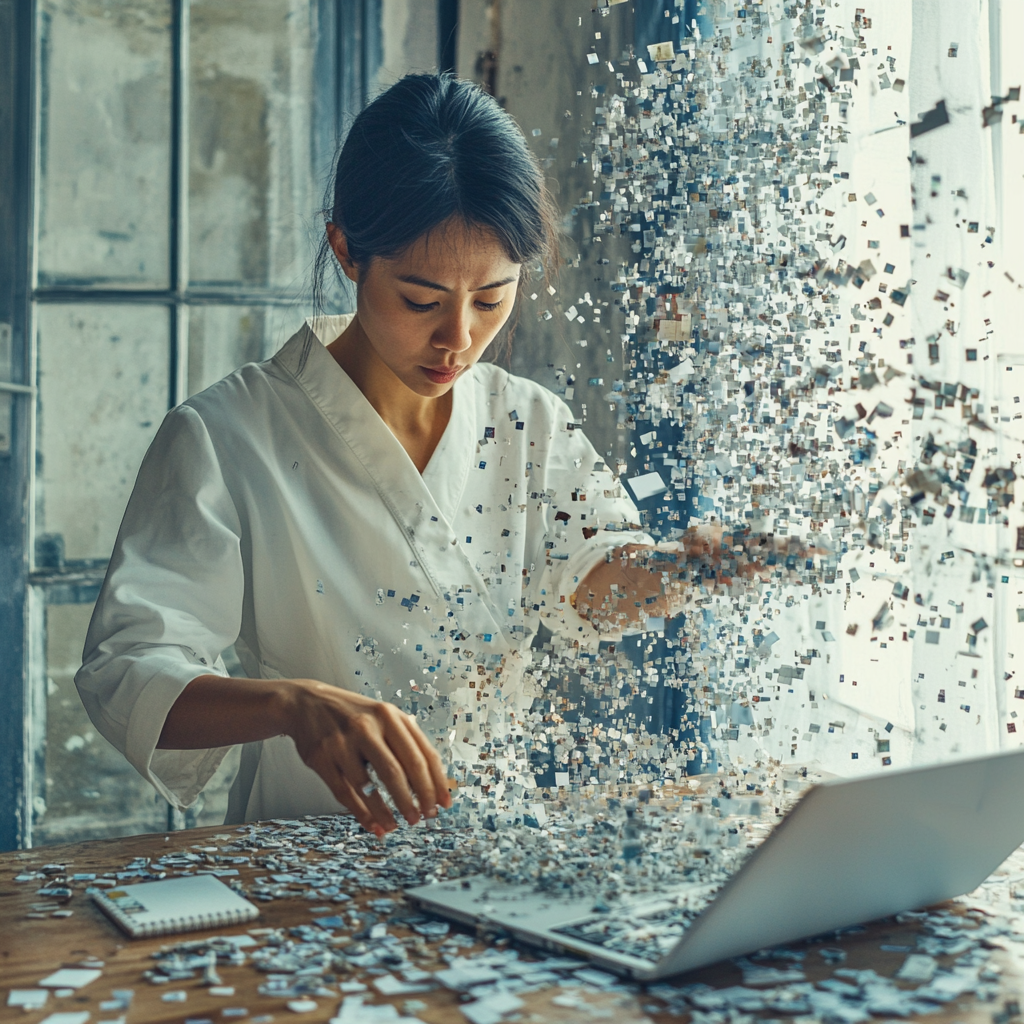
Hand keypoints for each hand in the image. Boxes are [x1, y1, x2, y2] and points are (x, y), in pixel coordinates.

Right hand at [285, 680, 451, 836]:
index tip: (443, 804)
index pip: (421, 754)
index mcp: (390, 716)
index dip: (436, 783)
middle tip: (422, 818)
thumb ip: (407, 740)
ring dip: (387, 811)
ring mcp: (343, 743)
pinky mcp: (322, 759)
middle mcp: (368, 727)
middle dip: (415, 800)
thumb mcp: (384, 715)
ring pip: (370, 786)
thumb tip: (434, 781)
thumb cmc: (353, 714)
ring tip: (397, 825)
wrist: (306, 703)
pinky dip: (363, 814)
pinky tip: (374, 825)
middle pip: (399, 771)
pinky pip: (345, 793)